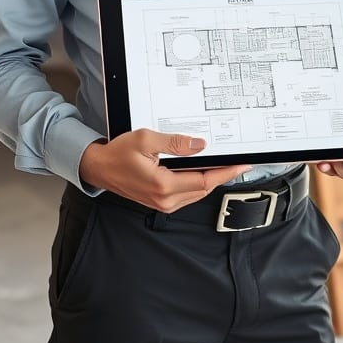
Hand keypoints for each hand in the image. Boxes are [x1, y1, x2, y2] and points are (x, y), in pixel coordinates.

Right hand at [79, 129, 249, 211]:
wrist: (100, 168)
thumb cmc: (118, 154)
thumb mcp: (146, 139)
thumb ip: (175, 143)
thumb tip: (199, 145)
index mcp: (163, 185)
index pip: (204, 180)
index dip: (226, 172)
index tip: (241, 165)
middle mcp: (165, 199)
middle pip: (204, 188)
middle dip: (223, 175)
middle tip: (239, 163)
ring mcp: (162, 203)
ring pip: (197, 193)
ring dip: (212, 180)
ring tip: (226, 166)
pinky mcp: (160, 202)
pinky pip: (187, 195)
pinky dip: (199, 183)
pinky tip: (205, 172)